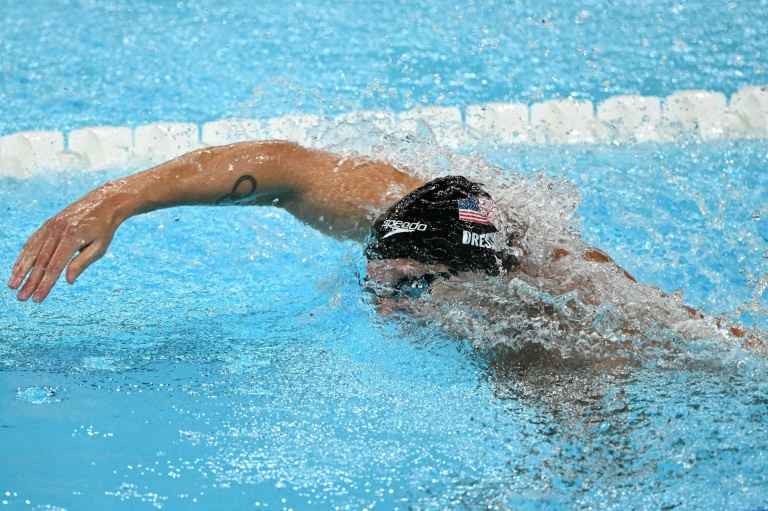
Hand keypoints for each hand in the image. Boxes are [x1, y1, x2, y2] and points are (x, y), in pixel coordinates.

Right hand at [8, 186, 125, 301]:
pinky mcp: (48, 224)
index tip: (37, 298)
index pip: (55, 266)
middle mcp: (58, 229)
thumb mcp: (100, 247)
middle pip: (41, 260)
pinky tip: (18, 268)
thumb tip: (68, 280)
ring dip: (21, 269)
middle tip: (22, 298)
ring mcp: (51, 225)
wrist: (104, 202)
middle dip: (30, 281)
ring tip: (13, 285)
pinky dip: (24, 256)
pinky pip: (33, 241)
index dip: (45, 284)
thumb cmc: (104, 229)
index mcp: (73, 236)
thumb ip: (82, 262)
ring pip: (32, 250)